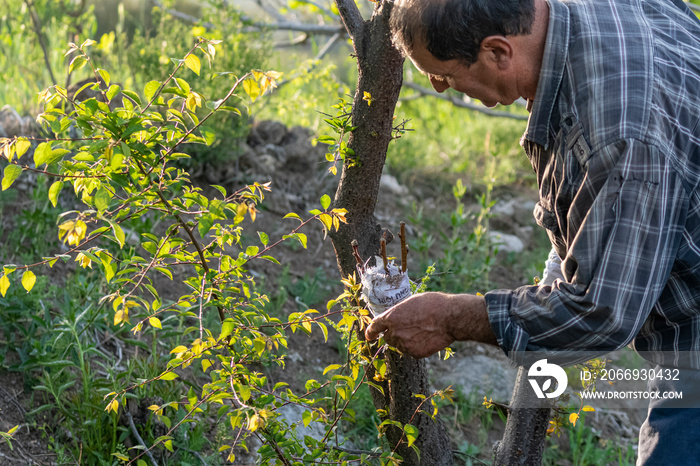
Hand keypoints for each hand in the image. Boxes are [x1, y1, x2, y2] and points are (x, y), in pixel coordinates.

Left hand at [364, 292, 494, 357]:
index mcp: (391, 317)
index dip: (370, 332)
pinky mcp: (415, 354)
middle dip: (394, 334)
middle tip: (409, 327)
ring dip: (406, 340)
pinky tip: (426, 338)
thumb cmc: (432, 305)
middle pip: (388, 338)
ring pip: (400, 345)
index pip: (374, 327)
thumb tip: (394, 319)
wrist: (450, 318)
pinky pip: (411, 352)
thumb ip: (398, 312)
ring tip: (422, 330)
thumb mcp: (411, 302)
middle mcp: (394, 332)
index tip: (370, 336)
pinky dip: (416, 347)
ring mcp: (404, 345)